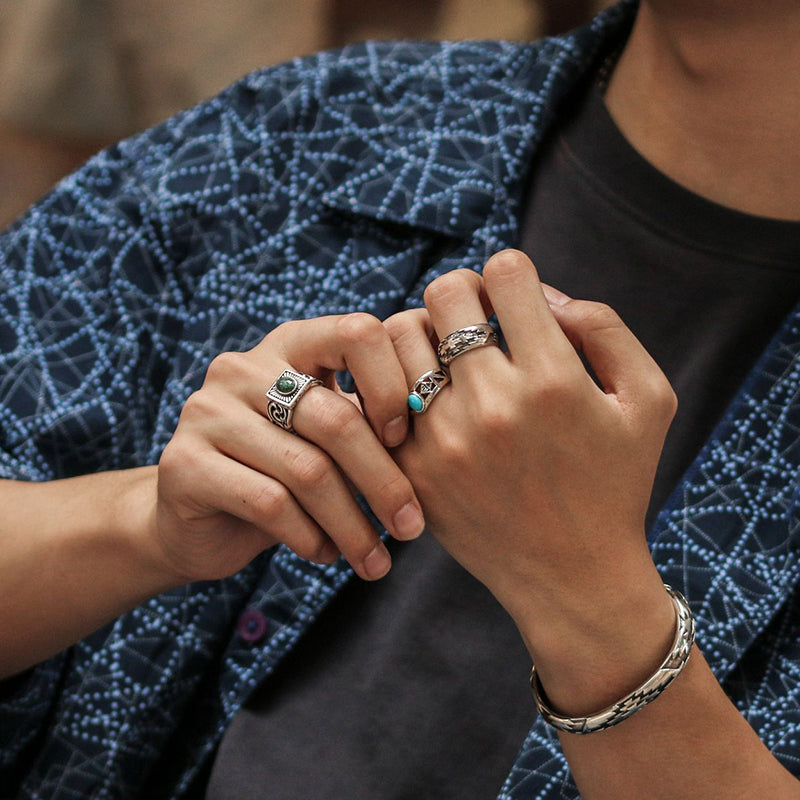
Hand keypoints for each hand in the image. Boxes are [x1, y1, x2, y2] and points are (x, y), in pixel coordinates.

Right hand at [150, 314, 424, 583]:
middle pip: (336, 418)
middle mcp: (244, 367)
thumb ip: (370, 425)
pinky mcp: (183, 463)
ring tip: (374, 561)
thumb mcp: (329, 440)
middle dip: (384, 483)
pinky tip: (325, 554)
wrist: (197, 518)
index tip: (407, 441)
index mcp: (290, 344)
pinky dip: (310, 537)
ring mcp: (208, 411)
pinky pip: (270, 503)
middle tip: (412, 529)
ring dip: (352, 526)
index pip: (358, 332)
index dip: (393, 386)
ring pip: (307, 470)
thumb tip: (443, 438)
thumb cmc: (281, 472)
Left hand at [386, 250, 676, 707]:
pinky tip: (429, 397)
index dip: (513, 276)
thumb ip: (604, 328)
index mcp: (552, 380)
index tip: (517, 304)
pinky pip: (380, 392)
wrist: (572, 577)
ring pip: (401, 334)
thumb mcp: (648, 400)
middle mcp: (491, 405)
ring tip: (451, 361)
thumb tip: (543, 294)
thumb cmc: (615, 484)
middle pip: (445, 292)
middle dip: (465, 295)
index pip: (504, 273)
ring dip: (427, 333)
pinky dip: (399, 381)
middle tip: (479, 325)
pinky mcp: (413, 469)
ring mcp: (443, 439)